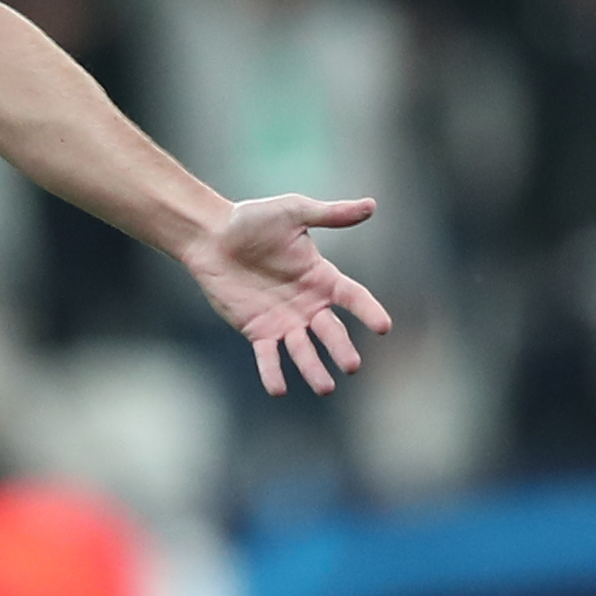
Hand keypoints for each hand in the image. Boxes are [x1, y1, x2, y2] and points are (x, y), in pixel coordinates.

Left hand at [183, 194, 394, 398]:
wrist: (212, 236)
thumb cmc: (253, 219)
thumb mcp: (294, 211)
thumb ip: (330, 214)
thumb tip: (371, 205)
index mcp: (321, 277)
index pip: (353, 297)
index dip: (368, 310)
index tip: (383, 327)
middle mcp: (308, 304)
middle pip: (330, 331)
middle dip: (340, 348)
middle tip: (351, 365)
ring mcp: (284, 320)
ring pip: (303, 350)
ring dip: (313, 369)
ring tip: (325, 388)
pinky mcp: (258, 331)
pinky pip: (268, 356)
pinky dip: (273, 373)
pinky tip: (279, 390)